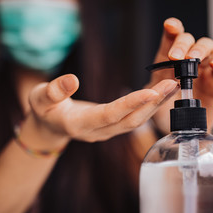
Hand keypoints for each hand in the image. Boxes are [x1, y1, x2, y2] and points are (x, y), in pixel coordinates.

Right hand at [26, 74, 178, 144]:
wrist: (49, 126)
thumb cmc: (43, 109)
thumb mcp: (40, 97)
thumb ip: (54, 90)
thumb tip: (72, 79)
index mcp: (79, 125)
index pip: (110, 115)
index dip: (130, 104)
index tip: (151, 92)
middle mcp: (97, 132)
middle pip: (130, 121)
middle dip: (152, 104)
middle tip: (171, 83)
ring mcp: (106, 132)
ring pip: (136, 121)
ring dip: (155, 105)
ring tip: (172, 85)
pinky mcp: (112, 127)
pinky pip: (134, 118)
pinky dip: (149, 106)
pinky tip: (160, 93)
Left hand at [147, 17, 212, 133]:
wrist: (178, 127)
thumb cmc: (164, 109)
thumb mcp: (154, 98)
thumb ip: (156, 90)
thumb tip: (161, 85)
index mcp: (168, 60)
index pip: (171, 38)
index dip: (172, 29)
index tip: (170, 27)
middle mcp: (187, 59)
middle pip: (189, 40)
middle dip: (182, 45)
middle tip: (175, 57)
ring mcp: (204, 66)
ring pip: (207, 46)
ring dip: (199, 50)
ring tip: (193, 59)